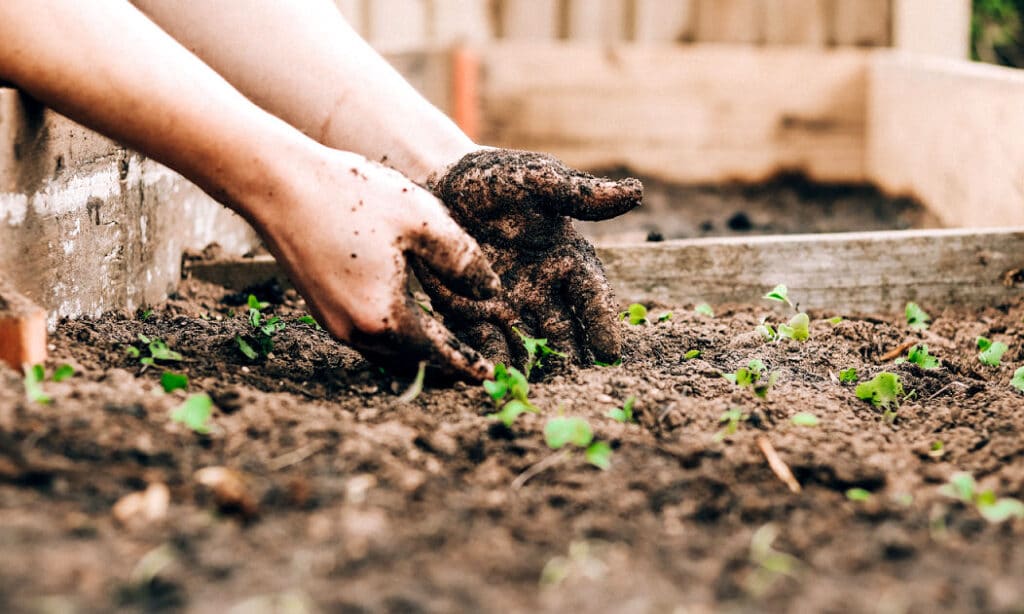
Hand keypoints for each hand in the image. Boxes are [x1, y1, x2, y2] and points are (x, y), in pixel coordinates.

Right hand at [249, 147, 500, 380]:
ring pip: (387, 354)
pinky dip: (395, 339)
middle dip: (444, 367)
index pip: (438, 353)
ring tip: (448, 349)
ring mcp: (334, 323)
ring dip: (418, 355)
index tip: (490, 376)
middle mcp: (356, 332)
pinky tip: (409, 322)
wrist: (278, 184)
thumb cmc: (353, 195)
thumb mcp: (422, 219)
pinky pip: (368, 338)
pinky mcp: (321, 309)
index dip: (467, 364)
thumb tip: (491, 292)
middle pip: (411, 362)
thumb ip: (463, 260)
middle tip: (474, 367)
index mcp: (385, 317)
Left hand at [418, 148, 641, 367]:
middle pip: (565, 332)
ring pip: (529, 345)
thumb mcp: (537, 180)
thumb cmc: (496, 178)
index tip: (610, 352)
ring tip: (539, 392)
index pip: (592, 297)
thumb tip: (635, 192)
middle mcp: (544, 290)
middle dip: (572, 359)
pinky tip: (496, 379)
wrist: (440, 184)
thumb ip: (579, 193)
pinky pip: (486, 343)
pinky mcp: (473, 314)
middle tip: (578, 385)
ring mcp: (510, 306)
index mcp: (567, 260)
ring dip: (535, 368)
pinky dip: (493, 361)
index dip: (602, 323)